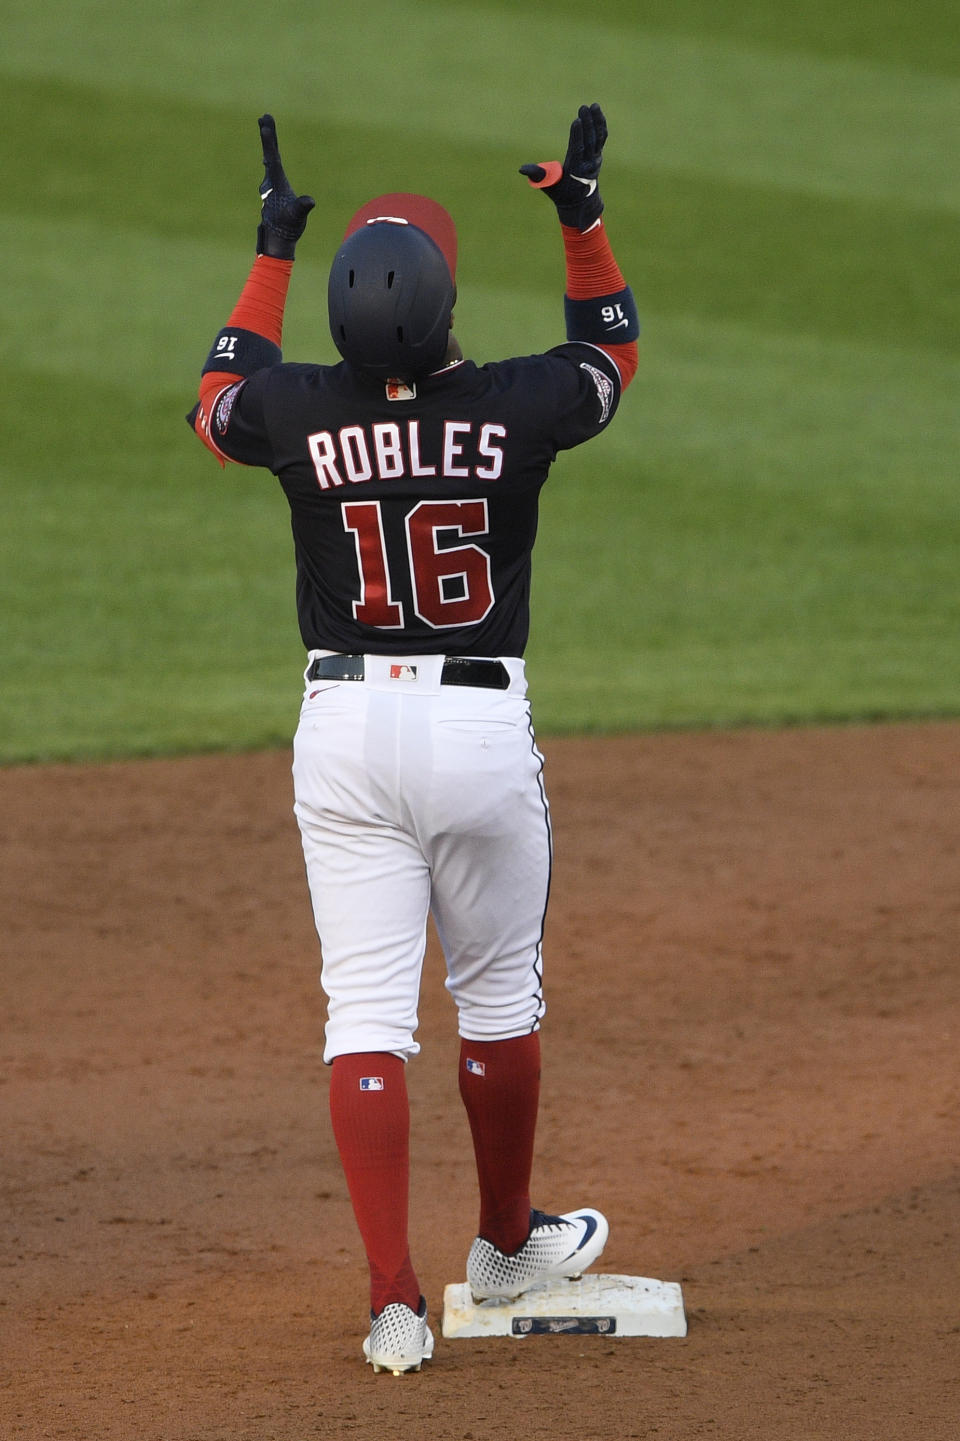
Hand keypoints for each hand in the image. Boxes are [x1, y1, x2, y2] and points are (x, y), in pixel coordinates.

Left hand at [256, 114, 315, 258]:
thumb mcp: (297, 217)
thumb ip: (302, 207)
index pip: (273, 158)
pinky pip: (272, 167)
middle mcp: (270, 181)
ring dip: (268, 143)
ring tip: (265, 125)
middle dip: (267, 136)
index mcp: (276, 183)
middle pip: (269, 154)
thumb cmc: (288, 227)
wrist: (278, 239)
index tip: (265, 125)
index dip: (269, 141)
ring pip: (269, 159)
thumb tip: (309, 201)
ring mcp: (270, 185)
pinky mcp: (273, 189)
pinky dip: (271, 156)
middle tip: (264, 117)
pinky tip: (270, 153)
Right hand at [519, 103, 606, 230]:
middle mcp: (589, 164)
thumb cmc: (561, 192)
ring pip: (598, 138)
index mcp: (576, 171)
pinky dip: (600, 125)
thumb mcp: (548, 186)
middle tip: (584, 107)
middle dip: (588, 124)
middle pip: (590, 141)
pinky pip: (600, 137)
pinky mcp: (597, 154)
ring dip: (596, 121)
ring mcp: (595, 159)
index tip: (577, 121)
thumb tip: (522, 169)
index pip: (578, 150)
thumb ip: (537, 176)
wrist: (580, 201)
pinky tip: (596, 112)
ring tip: (594, 106)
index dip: (578, 136)